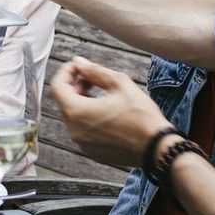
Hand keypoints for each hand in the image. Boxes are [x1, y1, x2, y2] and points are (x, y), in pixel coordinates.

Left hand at [47, 57, 172, 169]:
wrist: (157, 147)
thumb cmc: (140, 115)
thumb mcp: (119, 84)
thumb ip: (95, 71)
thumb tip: (79, 62)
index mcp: (77, 112)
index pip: (57, 87)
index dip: (66, 72)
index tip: (79, 66)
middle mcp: (74, 131)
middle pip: (64, 102)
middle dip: (75, 86)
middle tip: (93, 78)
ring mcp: (83, 144)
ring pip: (74, 117)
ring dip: (82, 102)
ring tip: (103, 95)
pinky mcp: (93, 152)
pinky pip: (84, 131)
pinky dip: (89, 119)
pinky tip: (108, 113)